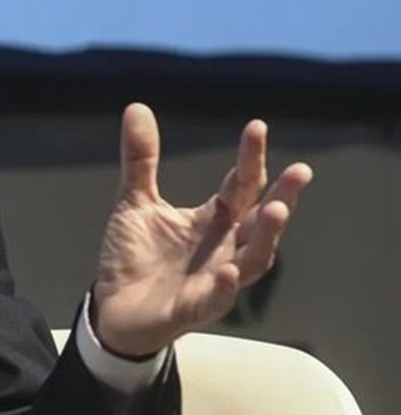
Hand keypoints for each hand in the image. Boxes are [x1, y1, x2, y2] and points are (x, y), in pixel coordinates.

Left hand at [92, 103, 312, 356]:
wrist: (114, 308)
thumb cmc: (135, 256)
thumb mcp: (135, 201)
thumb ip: (141, 160)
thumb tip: (137, 106)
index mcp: (213, 220)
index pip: (240, 185)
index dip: (250, 158)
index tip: (257, 126)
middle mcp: (223, 247)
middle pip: (260, 221)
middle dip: (281, 197)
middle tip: (299, 172)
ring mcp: (214, 279)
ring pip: (252, 260)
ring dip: (265, 236)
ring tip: (273, 209)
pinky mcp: (193, 308)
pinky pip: (216, 299)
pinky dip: (225, 286)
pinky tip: (229, 269)